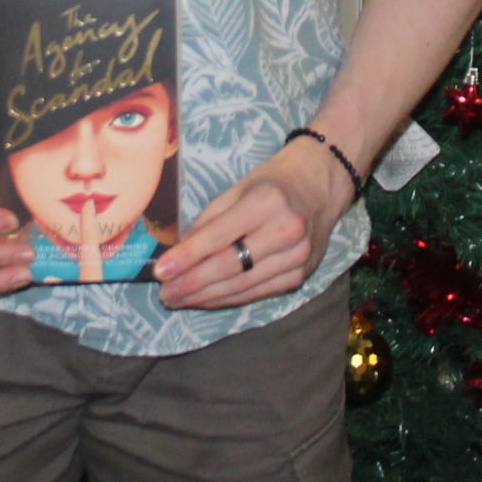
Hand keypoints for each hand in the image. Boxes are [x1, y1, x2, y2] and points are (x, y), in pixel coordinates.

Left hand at [155, 139, 354, 311]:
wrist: (320, 186)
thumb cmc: (273, 183)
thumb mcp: (238, 189)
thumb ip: (209, 221)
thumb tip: (178, 253)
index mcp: (266, 202)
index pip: (218, 237)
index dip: (187, 257)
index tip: (160, 271)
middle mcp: (286, 231)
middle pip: (229, 267)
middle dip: (191, 283)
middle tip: (164, 293)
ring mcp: (297, 258)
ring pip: (241, 286)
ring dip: (205, 297)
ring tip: (178, 299)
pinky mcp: (300, 276)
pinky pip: (257, 293)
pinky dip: (228, 298)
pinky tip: (206, 299)